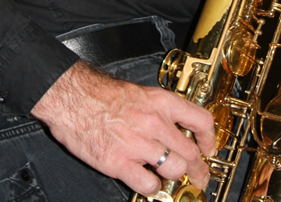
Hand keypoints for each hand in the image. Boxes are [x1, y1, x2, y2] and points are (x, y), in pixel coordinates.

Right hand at [31, 60, 215, 196]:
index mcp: (159, 101)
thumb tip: (172, 127)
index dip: (210, 138)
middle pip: (191, 153)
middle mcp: (153, 123)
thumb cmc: (98, 93)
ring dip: (175, 178)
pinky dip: (151, 187)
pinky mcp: (120, 163)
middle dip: (198, 169)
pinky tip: (147, 182)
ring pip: (175, 170)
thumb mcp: (137, 92)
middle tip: (199, 176)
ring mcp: (138, 144)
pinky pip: (148, 185)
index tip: (209, 147)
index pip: (200, 120)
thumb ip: (157, 110)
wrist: (71, 97)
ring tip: (170, 179)